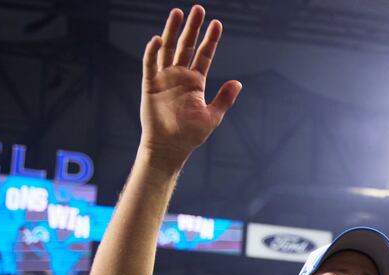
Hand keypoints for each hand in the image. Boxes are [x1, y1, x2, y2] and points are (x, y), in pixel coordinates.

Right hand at [140, 5, 241, 169]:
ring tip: (177, 13)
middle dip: (192, 27)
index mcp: (195, 81)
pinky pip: (150, 64)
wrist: (169, 147)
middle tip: (198, 9)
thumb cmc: (190, 135)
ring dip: (172, 31)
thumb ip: (224, 98)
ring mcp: (164, 78)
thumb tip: (238, 83)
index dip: (210, 39)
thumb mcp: (212, 116)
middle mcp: (180, 76)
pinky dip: (153, 51)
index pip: (204, 55)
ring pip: (168, 49)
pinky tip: (159, 39)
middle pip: (186, 46)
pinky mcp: (150, 84)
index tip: (217, 23)